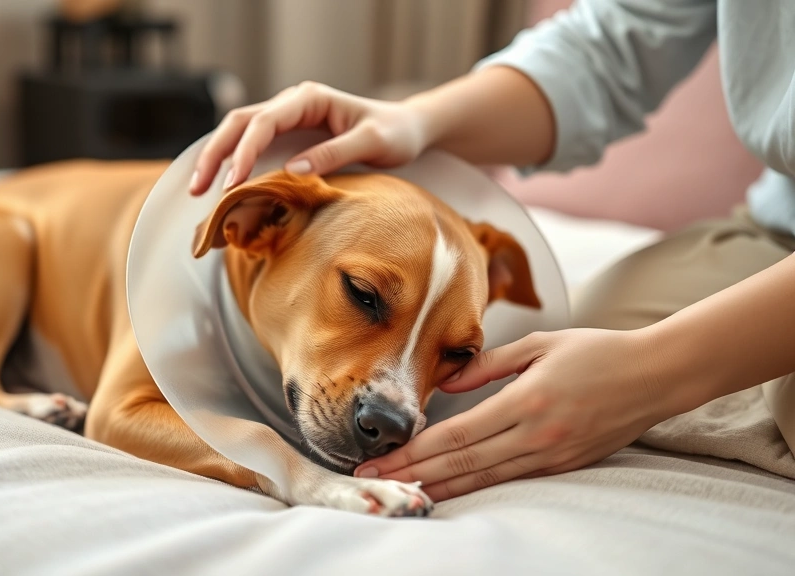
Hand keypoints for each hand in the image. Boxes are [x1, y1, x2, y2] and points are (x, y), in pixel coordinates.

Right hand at [189, 81, 428, 194]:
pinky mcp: (287, 137)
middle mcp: (292, 104)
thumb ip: (334, 153)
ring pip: (239, 131)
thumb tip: (292, 171)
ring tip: (199, 188)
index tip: (233, 183)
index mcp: (309, 98)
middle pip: (240, 122)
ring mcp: (287, 119)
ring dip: (217, 158)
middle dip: (216, 153)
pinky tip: (219, 185)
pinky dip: (232, 162)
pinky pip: (251, 144)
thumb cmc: (394, 134)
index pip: (264, 121)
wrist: (407, 131)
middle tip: (199, 187)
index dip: (245, 152)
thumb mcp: (372, 143)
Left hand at [354, 329, 685, 501]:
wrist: (656, 376)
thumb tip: (445, 383)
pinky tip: (450, 490)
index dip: (414, 451)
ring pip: (484, 480)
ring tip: (400, 491)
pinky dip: (475, 488)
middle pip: (462, 464)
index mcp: (526, 400)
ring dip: (438, 487)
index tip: (379, 458)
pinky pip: (510, 480)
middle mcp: (537, 435)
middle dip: (412, 474)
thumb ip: (487, 364)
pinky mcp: (564, 466)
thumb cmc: (597, 352)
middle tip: (371, 481)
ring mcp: (551, 455)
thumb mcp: (539, 344)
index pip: (457, 435)